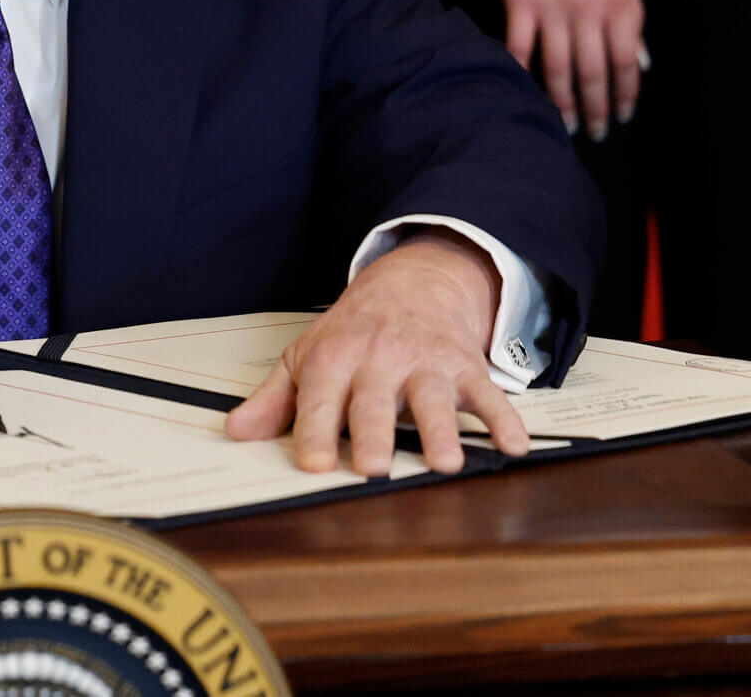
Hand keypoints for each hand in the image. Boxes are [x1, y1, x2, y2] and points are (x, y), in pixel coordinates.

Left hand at [225, 234, 528, 474]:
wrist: (412, 283)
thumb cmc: (354, 332)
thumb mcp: (305, 357)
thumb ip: (274, 399)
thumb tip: (236, 430)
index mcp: (334, 360)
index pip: (319, 400)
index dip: (313, 433)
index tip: (312, 465)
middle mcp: (380, 360)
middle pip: (375, 402)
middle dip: (374, 434)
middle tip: (374, 468)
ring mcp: (425, 363)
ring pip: (433, 398)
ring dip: (440, 430)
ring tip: (445, 463)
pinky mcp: (464, 366)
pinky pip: (487, 394)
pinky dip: (504, 419)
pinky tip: (514, 445)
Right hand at [501, 0, 645, 140]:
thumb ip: (631, 16)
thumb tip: (641, 60)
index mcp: (621, 2)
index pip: (627, 61)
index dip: (625, 94)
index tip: (623, 115)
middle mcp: (589, 11)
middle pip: (593, 72)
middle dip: (596, 108)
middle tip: (596, 133)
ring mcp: (552, 9)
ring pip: (558, 68)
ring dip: (562, 101)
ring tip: (564, 125)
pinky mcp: (520, 3)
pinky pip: (520, 47)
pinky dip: (521, 72)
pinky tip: (524, 92)